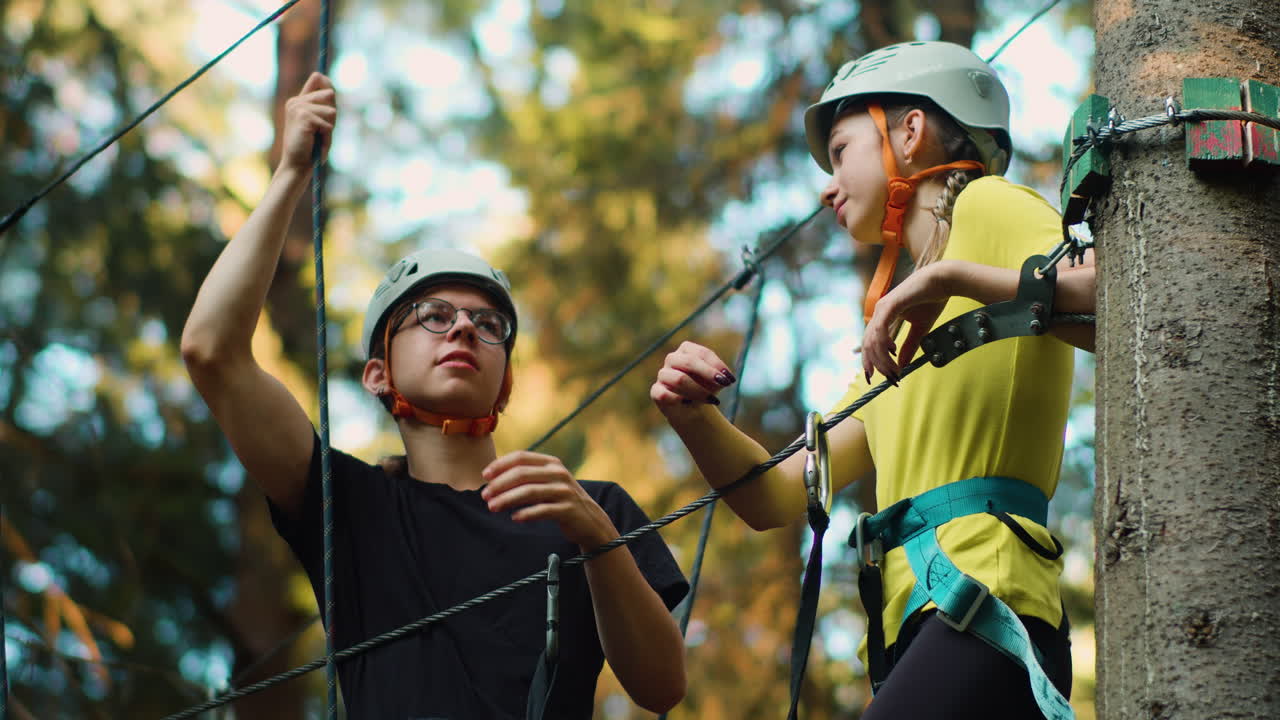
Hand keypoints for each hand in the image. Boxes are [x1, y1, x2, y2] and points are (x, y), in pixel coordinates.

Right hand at [280, 72, 336, 171]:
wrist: (297, 165)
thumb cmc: (310, 147)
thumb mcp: (320, 124)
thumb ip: (324, 106)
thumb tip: (327, 86)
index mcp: (299, 101)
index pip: (318, 79)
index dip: (328, 85)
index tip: (330, 96)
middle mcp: (295, 102)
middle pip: (329, 95)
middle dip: (331, 116)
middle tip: (320, 131)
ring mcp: (297, 108)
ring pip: (330, 111)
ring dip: (328, 128)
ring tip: (316, 138)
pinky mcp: (302, 116)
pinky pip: (328, 124)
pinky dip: (326, 135)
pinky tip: (314, 141)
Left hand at [481, 451, 615, 548]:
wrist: (590, 520)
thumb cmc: (560, 500)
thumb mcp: (547, 482)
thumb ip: (527, 476)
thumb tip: (493, 477)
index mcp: (551, 463)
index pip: (521, 457)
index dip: (500, 465)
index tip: (485, 476)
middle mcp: (558, 473)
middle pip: (522, 474)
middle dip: (500, 484)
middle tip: (485, 496)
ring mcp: (564, 491)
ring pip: (530, 492)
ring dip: (507, 499)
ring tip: (492, 507)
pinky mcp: (568, 509)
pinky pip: (542, 510)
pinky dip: (526, 513)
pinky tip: (514, 517)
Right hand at [650, 341, 735, 414]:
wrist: (692, 409)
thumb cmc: (705, 388)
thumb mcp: (716, 380)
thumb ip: (719, 375)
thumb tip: (724, 378)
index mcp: (686, 350)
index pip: (702, 353)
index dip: (717, 365)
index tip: (730, 380)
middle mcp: (672, 359)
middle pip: (689, 362)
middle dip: (708, 374)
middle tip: (723, 385)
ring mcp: (662, 375)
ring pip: (679, 379)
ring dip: (699, 391)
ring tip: (712, 400)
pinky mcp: (656, 391)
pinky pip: (665, 394)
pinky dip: (679, 400)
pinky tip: (688, 404)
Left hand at [861, 262, 953, 382]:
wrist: (943, 281)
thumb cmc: (932, 300)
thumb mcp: (920, 329)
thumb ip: (910, 346)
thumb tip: (902, 365)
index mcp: (883, 316)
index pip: (870, 343)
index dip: (870, 361)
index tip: (877, 378)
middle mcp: (879, 312)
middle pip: (868, 345)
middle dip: (876, 365)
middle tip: (890, 379)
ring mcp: (883, 307)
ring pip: (872, 340)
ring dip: (882, 359)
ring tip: (894, 371)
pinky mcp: (890, 304)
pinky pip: (880, 328)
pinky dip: (883, 343)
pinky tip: (893, 351)